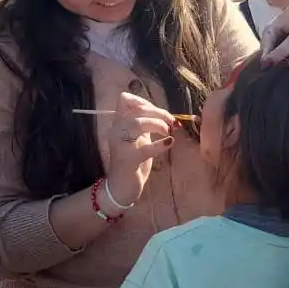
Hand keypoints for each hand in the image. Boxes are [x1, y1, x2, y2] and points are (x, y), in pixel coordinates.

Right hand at [101, 92, 177, 207]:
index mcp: (118, 123)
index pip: (125, 99)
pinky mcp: (127, 159)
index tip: (158, 112)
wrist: (121, 188)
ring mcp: (119, 144)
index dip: (144, 101)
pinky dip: (160, 144)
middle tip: (172, 122)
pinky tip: (169, 143)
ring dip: (158, 124)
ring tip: (168, 132)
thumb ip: (147, 124)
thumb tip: (166, 114)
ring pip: (138, 123)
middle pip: (137, 110)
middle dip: (159, 113)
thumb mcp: (139, 138)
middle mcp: (116, 130)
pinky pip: (145, 148)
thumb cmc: (132, 162)